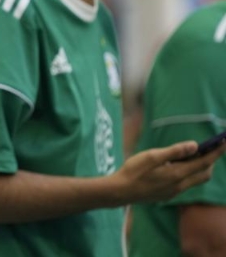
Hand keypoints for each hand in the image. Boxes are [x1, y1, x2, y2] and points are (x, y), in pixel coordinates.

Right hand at [111, 141, 225, 203]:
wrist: (120, 191)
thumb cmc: (134, 171)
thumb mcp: (152, 156)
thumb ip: (174, 151)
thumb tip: (195, 145)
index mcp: (178, 174)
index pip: (204, 162)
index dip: (216, 152)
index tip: (224, 142)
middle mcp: (180, 185)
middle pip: (204, 173)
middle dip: (211, 160)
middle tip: (211, 147)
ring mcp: (174, 191)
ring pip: (195, 179)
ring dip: (200, 167)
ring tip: (195, 155)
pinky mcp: (167, 194)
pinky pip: (185, 183)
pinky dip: (189, 172)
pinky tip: (178, 166)